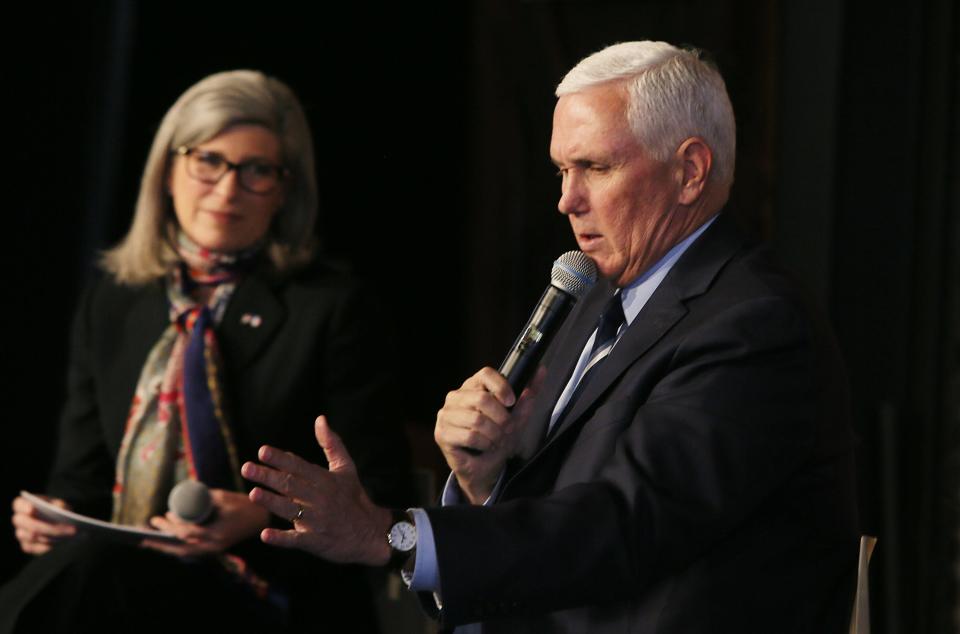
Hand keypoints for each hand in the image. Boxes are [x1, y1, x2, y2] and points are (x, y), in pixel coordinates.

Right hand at [11, 494, 76, 554]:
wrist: (59, 521)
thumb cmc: (57, 509)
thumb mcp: (60, 504)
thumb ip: (59, 505)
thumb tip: (60, 509)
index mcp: (23, 505)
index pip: (19, 505)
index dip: (24, 507)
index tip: (32, 509)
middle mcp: (19, 520)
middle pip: (26, 523)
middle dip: (46, 526)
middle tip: (66, 527)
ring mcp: (21, 534)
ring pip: (32, 536)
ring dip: (50, 536)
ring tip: (68, 534)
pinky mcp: (27, 546)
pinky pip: (35, 548)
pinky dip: (48, 546)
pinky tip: (60, 542)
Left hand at [141, 489, 269, 556]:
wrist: (263, 518)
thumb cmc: (245, 504)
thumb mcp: (223, 498)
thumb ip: (203, 499)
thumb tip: (183, 498)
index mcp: (216, 533)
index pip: (187, 532)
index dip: (171, 525)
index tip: (159, 517)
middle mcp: (214, 545)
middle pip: (182, 547)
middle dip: (162, 542)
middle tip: (144, 535)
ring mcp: (215, 549)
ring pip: (185, 551)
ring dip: (167, 546)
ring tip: (150, 541)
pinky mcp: (215, 548)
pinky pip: (192, 550)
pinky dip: (178, 547)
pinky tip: (168, 543)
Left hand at [241, 415, 391, 565]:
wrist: (371, 534)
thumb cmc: (353, 498)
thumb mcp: (346, 468)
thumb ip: (332, 444)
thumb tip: (320, 419)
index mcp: (326, 480)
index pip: (299, 467)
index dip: (281, 459)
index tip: (262, 451)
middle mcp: (321, 499)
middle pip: (291, 485)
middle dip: (268, 476)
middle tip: (247, 468)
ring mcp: (318, 521)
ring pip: (291, 510)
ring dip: (272, 502)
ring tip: (253, 493)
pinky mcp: (315, 541)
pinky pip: (296, 540)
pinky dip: (281, 538)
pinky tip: (265, 535)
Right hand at [434, 366, 543, 503]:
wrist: (485, 468)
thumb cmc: (498, 438)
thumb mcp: (517, 415)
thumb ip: (528, 394)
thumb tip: (541, 370)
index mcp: (473, 386)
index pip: (485, 374)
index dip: (501, 386)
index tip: (511, 402)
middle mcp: (456, 397)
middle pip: (482, 398)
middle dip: (501, 418)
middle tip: (507, 430)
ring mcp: (446, 414)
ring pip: (477, 420)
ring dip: (494, 434)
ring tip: (497, 441)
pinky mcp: (442, 433)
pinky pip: (469, 436)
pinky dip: (484, 444)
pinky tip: (485, 447)